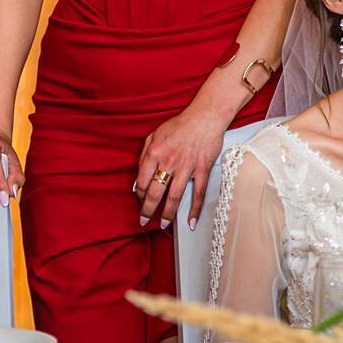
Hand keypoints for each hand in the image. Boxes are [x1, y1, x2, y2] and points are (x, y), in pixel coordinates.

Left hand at [135, 103, 232, 230]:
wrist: (205, 117)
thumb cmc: (179, 125)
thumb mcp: (153, 136)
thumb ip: (142, 158)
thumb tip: (137, 183)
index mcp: (154, 153)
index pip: (143, 181)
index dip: (140, 194)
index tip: (141, 200)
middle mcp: (169, 162)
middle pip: (156, 193)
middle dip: (148, 210)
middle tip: (144, 221)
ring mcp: (187, 167)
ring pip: (175, 196)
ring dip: (168, 213)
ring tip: (163, 225)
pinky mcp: (202, 169)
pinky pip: (199, 193)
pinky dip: (195, 209)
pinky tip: (191, 221)